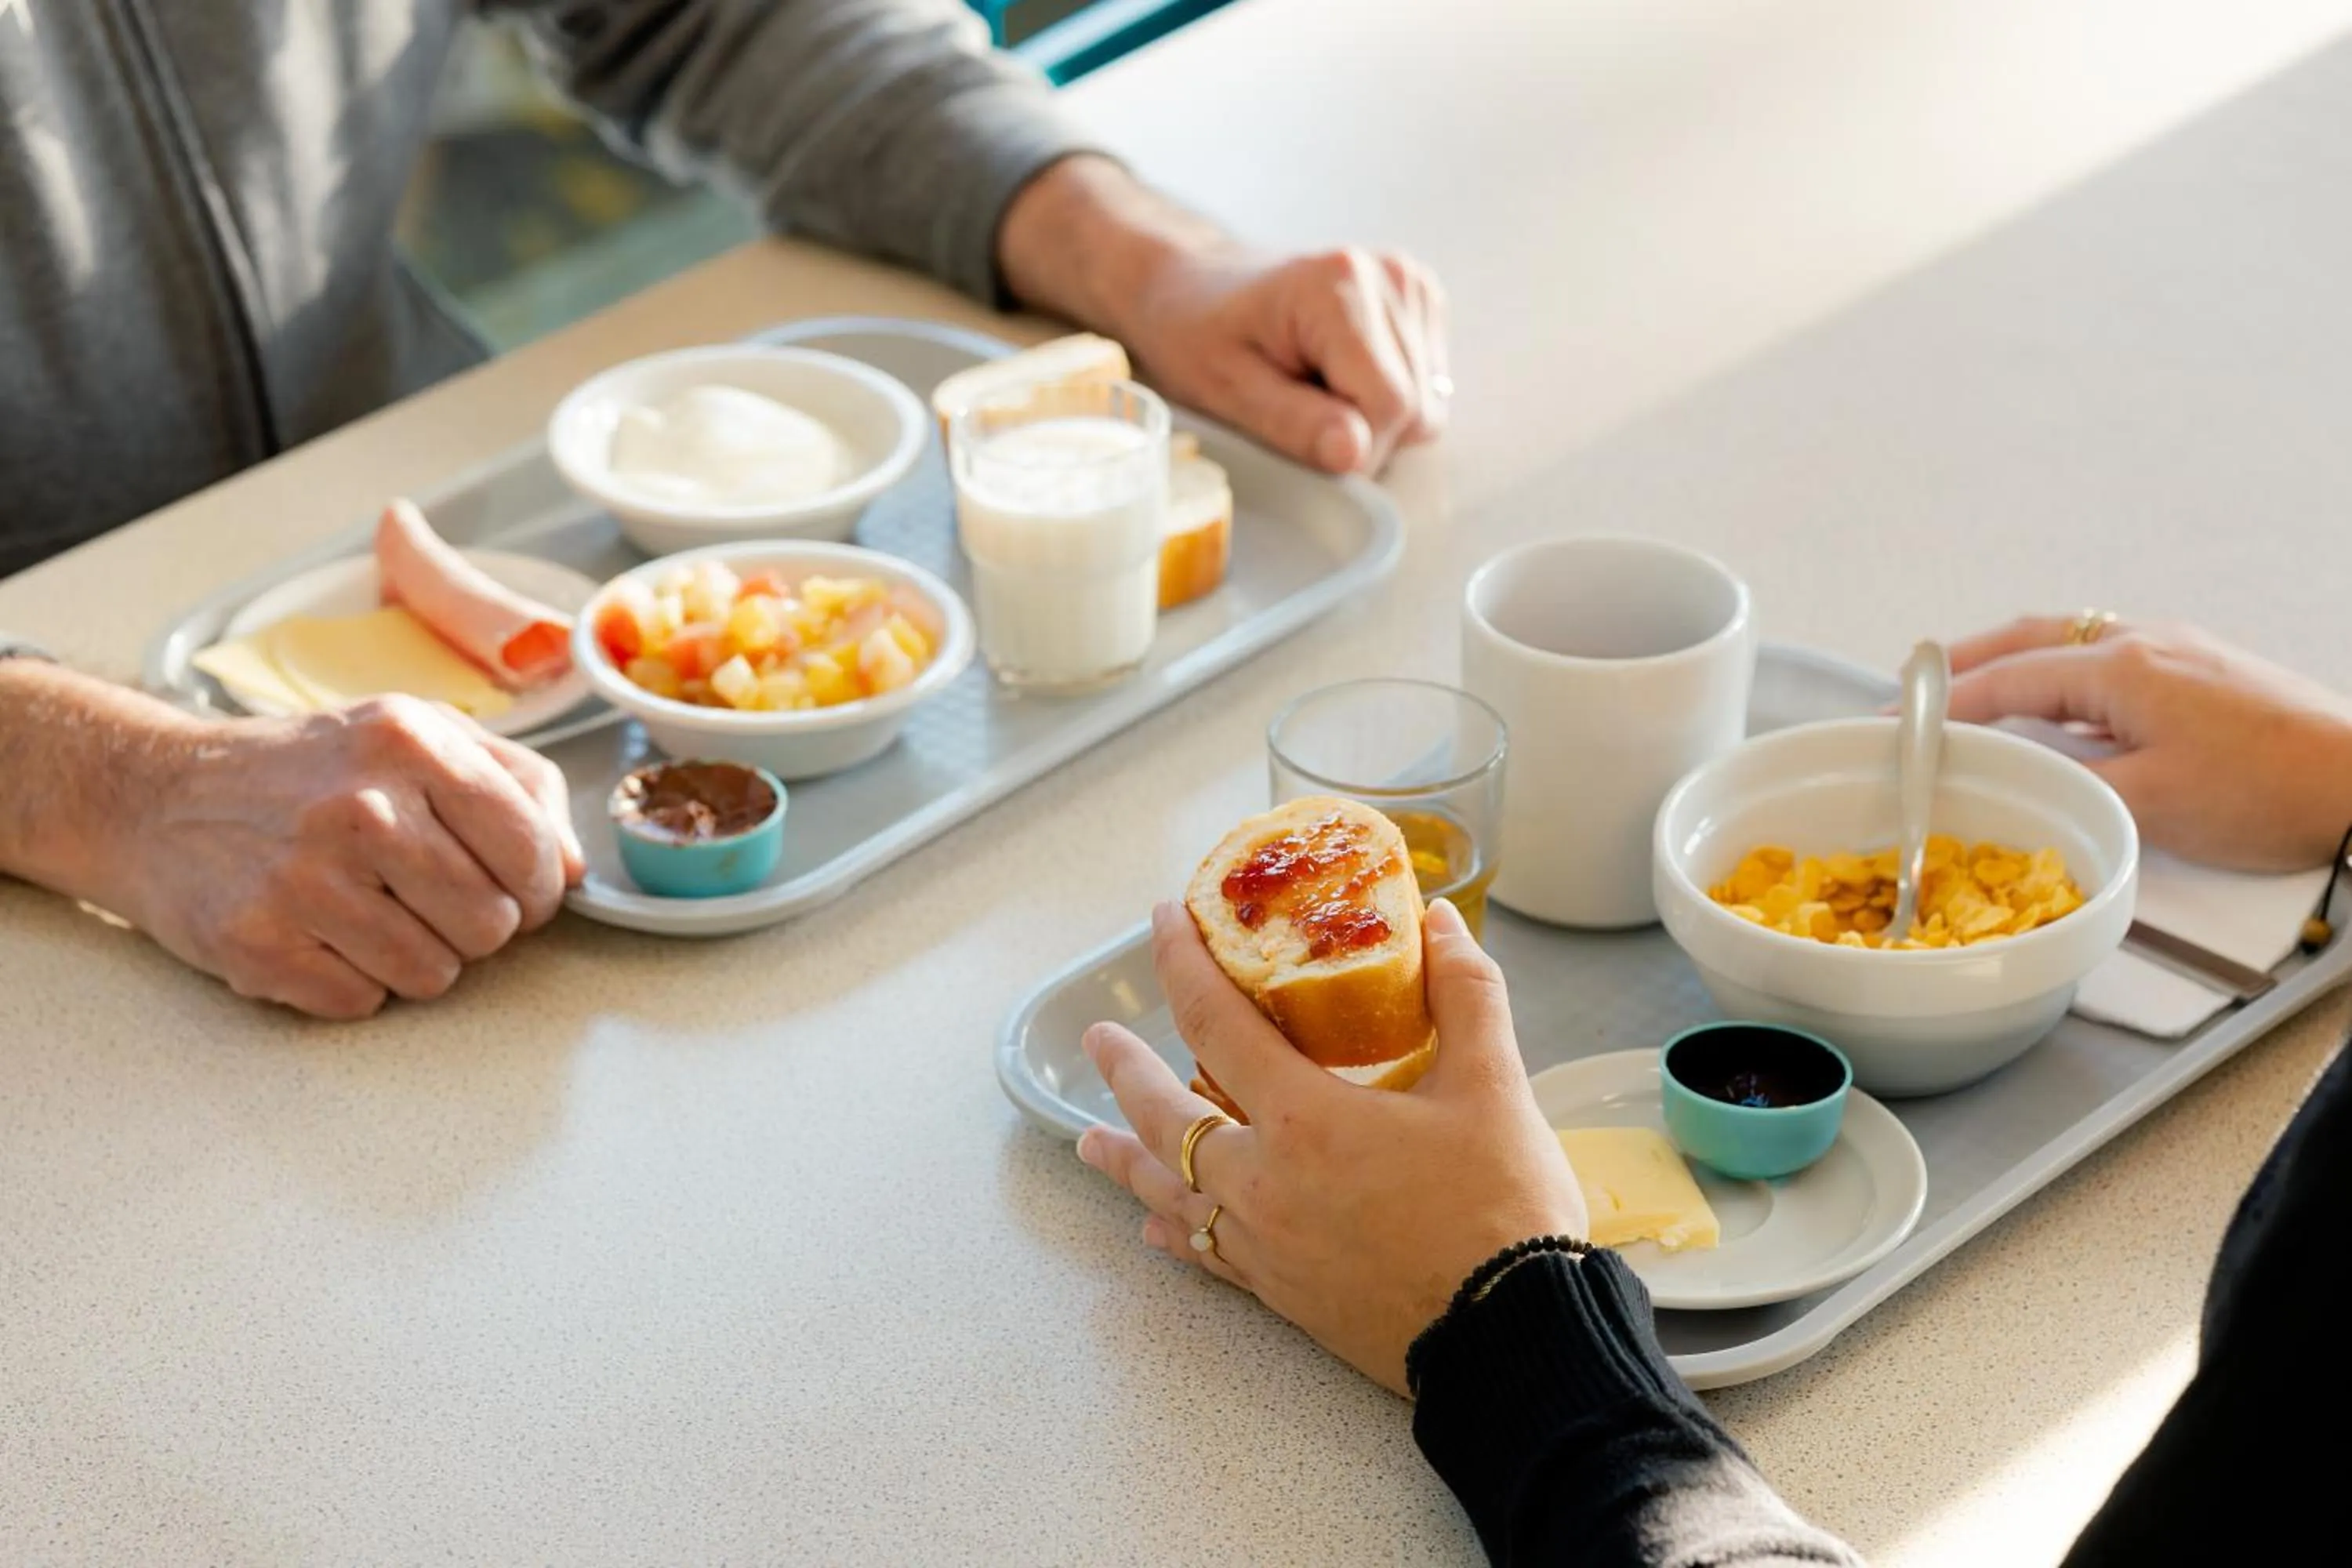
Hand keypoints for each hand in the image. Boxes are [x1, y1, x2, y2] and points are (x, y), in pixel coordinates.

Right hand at [108, 696, 584, 1017]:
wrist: (159, 797)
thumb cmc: (311, 772)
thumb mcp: (419, 736)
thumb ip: (518, 786)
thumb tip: (574, 868)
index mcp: (411, 743)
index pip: (533, 852)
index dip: (538, 886)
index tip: (514, 886)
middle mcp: (359, 808)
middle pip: (493, 925)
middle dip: (475, 923)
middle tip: (426, 896)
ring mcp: (304, 879)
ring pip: (436, 975)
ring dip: (416, 957)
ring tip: (369, 910)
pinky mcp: (258, 944)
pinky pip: (364, 1002)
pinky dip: (352, 981)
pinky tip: (319, 933)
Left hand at [995, 156, 1448, 474]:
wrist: (1195, 284)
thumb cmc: (1198, 332)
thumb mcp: (1227, 388)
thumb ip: (1295, 424)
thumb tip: (1356, 455)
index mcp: (1343, 286)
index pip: (1391, 406)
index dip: (1351, 444)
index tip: (1298, 430)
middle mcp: (1391, 277)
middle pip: (1416, 408)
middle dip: (1362, 432)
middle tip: (1298, 406)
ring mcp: (1411, 286)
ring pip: (1428, 403)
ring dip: (1372, 415)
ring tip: (1313, 384)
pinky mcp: (1420, 302)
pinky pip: (1427, 386)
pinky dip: (1384, 396)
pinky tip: (1338, 373)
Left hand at [1076, 899, 1583, 1395]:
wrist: (1515, 1340)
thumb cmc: (1502, 1211)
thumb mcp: (1495, 1087)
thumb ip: (1464, 996)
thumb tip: (1438, 925)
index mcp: (1304, 1119)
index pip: (1216, 1023)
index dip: (1182, 965)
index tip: (1162, 923)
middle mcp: (1263, 1182)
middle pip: (1167, 1119)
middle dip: (1125, 1074)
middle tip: (1097, 1041)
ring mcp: (1265, 1243)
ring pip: (1173, 1194)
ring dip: (1130, 1161)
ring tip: (1088, 1143)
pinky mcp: (1282, 1293)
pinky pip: (1206, 1253)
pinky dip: (1176, 1233)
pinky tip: (1157, 1232)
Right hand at [1949, 617, 2351, 870]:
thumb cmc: (2267, 793)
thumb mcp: (2150, 802)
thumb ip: (2068, 780)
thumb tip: (2015, 770)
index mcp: (2122, 669)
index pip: (2009, 679)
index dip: (1946, 703)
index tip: (1898, 722)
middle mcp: (2145, 643)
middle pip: (2031, 636)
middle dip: (1965, 660)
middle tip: (1914, 685)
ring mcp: (2178, 649)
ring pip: (2070, 639)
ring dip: (2013, 658)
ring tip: (1973, 687)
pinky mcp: (2204, 668)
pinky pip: (2108, 653)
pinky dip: (2059, 668)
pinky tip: (2058, 701)